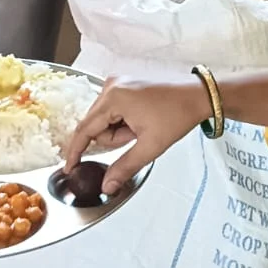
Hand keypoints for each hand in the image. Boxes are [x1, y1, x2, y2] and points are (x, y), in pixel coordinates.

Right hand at [64, 75, 211, 191]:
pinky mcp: (124, 84)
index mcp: (114, 98)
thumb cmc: (178, 114)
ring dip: (120, 130)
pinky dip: (123, 120)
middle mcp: (111, 86)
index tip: (69, 167)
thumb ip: (125, 166)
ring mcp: (117, 82)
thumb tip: (107, 185)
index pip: (85, 129)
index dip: (75, 151)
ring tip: (143, 127)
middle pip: (95, 125)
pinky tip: (141, 120)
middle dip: (114, 138)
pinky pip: (113, 110)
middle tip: (138, 136)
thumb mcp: (150, 146)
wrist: (198, 95)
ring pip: (104, 119)